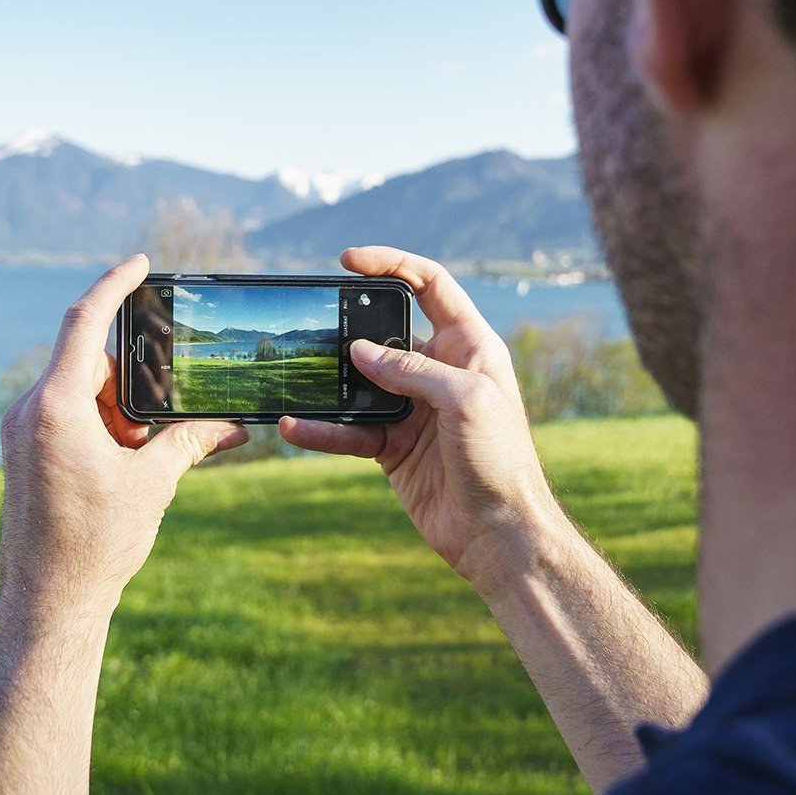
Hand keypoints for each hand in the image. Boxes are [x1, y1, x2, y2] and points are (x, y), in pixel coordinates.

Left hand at [0, 254, 248, 621]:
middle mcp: (30, 410)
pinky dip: (98, 428)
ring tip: (141, 459)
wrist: (47, 602)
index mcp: (56, 406)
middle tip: (162, 420)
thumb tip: (234, 426)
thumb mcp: (153, 484)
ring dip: (117, 413)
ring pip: (80, 393)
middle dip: (134, 382)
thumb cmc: (95, 544)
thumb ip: (189, 442)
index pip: (85, 322)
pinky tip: (123, 464)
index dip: (114, 284)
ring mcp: (21, 432)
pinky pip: (64, 418)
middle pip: (91, 364)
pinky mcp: (21, 453)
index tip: (139, 263)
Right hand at [279, 247, 567, 592]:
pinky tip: (296, 428)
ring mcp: (414, 410)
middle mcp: (440, 372)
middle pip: (385, 332)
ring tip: (294, 378)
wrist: (500, 534)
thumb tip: (360, 352)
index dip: (393, 265)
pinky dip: (323, 429)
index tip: (349, 260)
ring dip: (328, 383)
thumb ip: (412, 368)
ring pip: (360, 384)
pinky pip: (350, 429)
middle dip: (348, 328)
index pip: (430, 286)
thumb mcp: (465, 399)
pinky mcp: (393, 447)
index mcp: (469, 347)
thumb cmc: (501, 461)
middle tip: (314, 325)